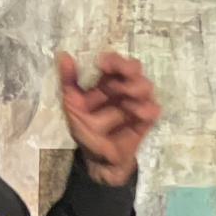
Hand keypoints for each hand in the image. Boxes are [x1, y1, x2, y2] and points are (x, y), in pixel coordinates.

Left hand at [57, 50, 160, 185]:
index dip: (113, 60)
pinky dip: (146, 109)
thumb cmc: (86, 131)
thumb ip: (69, 82)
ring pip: (145, 86)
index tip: (103, 63)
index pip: (114, 63)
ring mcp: (137, 103)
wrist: (99, 160)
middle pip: (134, 69)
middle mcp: (124, 89)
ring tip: (125, 97)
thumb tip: (62, 55)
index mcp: (107, 83)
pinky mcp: (146, 120)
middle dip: (128, 68)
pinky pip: (153, 109)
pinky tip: (135, 112)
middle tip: (121, 74)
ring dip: (135, 88)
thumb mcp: (72, 106)